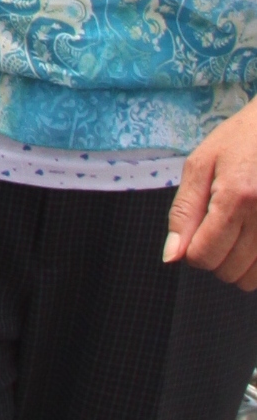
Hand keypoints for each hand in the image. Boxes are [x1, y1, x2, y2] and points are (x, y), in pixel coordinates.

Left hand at [167, 98, 256, 286]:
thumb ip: (184, 211)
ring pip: (251, 279)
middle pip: (227, 270)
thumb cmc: (240, 140)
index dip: (190, 249)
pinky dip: (256, 264)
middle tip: (218, 226)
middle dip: (213, 255)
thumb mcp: (201, 164)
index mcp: (237, 197)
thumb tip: (172, 257)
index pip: (204, 255)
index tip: (196, 230)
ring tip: (238, 231)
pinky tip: (253, 238)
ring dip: (237, 264)